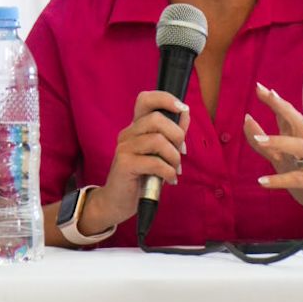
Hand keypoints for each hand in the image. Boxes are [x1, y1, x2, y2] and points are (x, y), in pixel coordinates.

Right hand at [89, 91, 189, 230]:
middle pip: (156, 118)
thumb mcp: (160, 153)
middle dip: (177, 135)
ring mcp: (124, 148)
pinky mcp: (124, 164)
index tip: (182, 108)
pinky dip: (168, 171)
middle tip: (180, 152)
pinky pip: (154, 162)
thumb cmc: (141, 177)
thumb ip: (172, 133)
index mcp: (136, 128)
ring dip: (173, 157)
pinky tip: (170, 180)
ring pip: (158, 140)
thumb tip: (186, 113)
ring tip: (174, 169)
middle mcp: (128, 133)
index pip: (145, 99)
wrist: (116, 202)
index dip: (165, 98)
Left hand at [243, 82, 302, 224]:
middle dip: (281, 107)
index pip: (288, 116)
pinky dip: (278, 180)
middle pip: (297, 122)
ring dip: (278, 141)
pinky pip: (296, 179)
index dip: (275, 102)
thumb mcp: (285, 161)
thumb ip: (267, 144)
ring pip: (298, 147)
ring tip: (259, 140)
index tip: (260, 87)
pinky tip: (261, 181)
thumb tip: (247, 121)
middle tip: (265, 94)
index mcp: (300, 142)